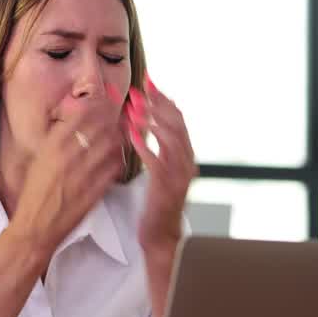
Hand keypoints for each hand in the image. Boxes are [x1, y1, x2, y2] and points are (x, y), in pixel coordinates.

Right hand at [7, 96, 126, 259]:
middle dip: (112, 117)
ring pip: (111, 144)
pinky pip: (114, 167)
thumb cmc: (36, 193)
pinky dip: (119, 158)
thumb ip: (58, 138)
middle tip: (119, 114)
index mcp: (53, 145)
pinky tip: (118, 156)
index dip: (98, 104)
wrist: (35, 227)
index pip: (82, 113)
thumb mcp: (40, 159)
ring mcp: (83, 173)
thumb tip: (74, 119)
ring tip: (120, 134)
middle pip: (101, 125)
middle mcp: (69, 156)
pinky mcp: (94, 190)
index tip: (105, 100)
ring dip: (118, 136)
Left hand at [126, 76, 196, 251]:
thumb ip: (158, 146)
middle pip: (176, 123)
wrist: (160, 235)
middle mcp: (187, 162)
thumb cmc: (156, 201)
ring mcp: (179, 175)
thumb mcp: (160, 169)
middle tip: (139, 88)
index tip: (149, 81)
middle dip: (158, 103)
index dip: (164, 98)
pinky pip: (156, 161)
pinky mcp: (166, 188)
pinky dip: (144, 145)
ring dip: (151, 120)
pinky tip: (130, 133)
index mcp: (186, 154)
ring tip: (133, 106)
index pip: (178, 118)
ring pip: (170, 139)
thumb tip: (144, 119)